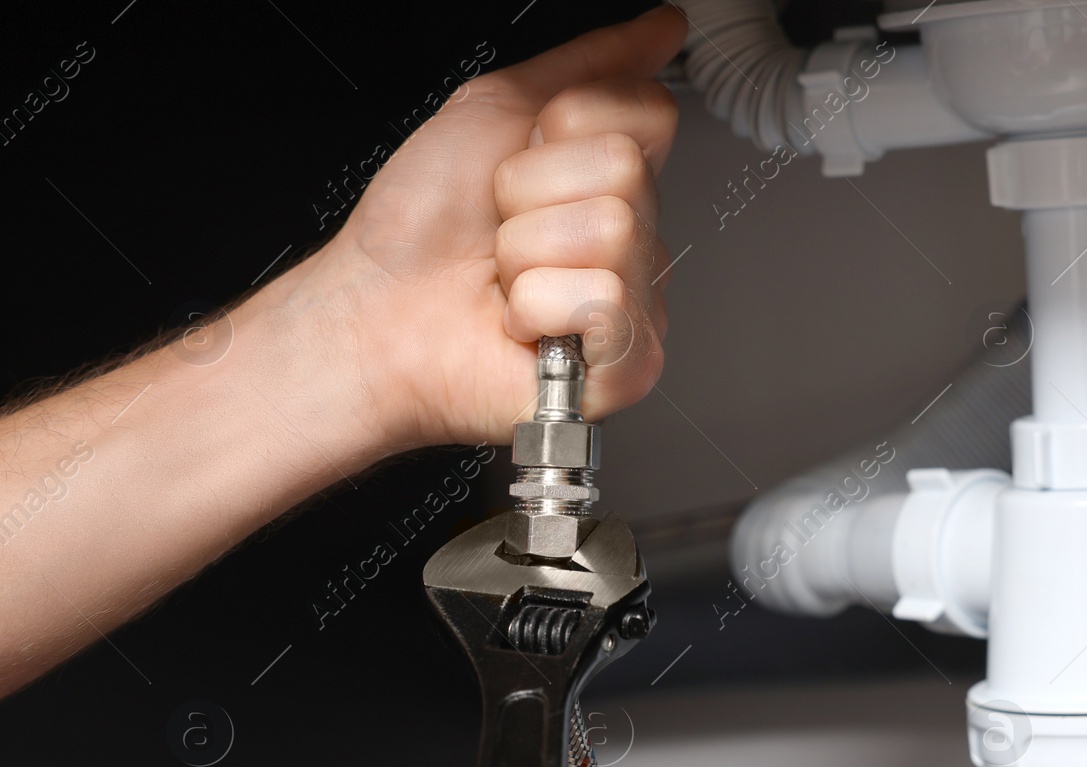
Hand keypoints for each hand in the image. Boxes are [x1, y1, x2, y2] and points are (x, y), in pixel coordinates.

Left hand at [267, 5, 685, 453]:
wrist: (377, 312)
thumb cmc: (421, 228)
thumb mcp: (498, 107)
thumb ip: (591, 65)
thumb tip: (660, 28)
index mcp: (610, 176)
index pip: (649, 110)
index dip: (564, 126)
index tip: (521, 159)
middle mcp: (631, 237)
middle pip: (628, 168)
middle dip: (534, 189)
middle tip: (503, 227)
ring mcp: (635, 301)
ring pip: (614, 229)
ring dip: (528, 249)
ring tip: (505, 277)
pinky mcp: (628, 364)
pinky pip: (606, 297)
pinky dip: (537, 305)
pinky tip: (524, 323)